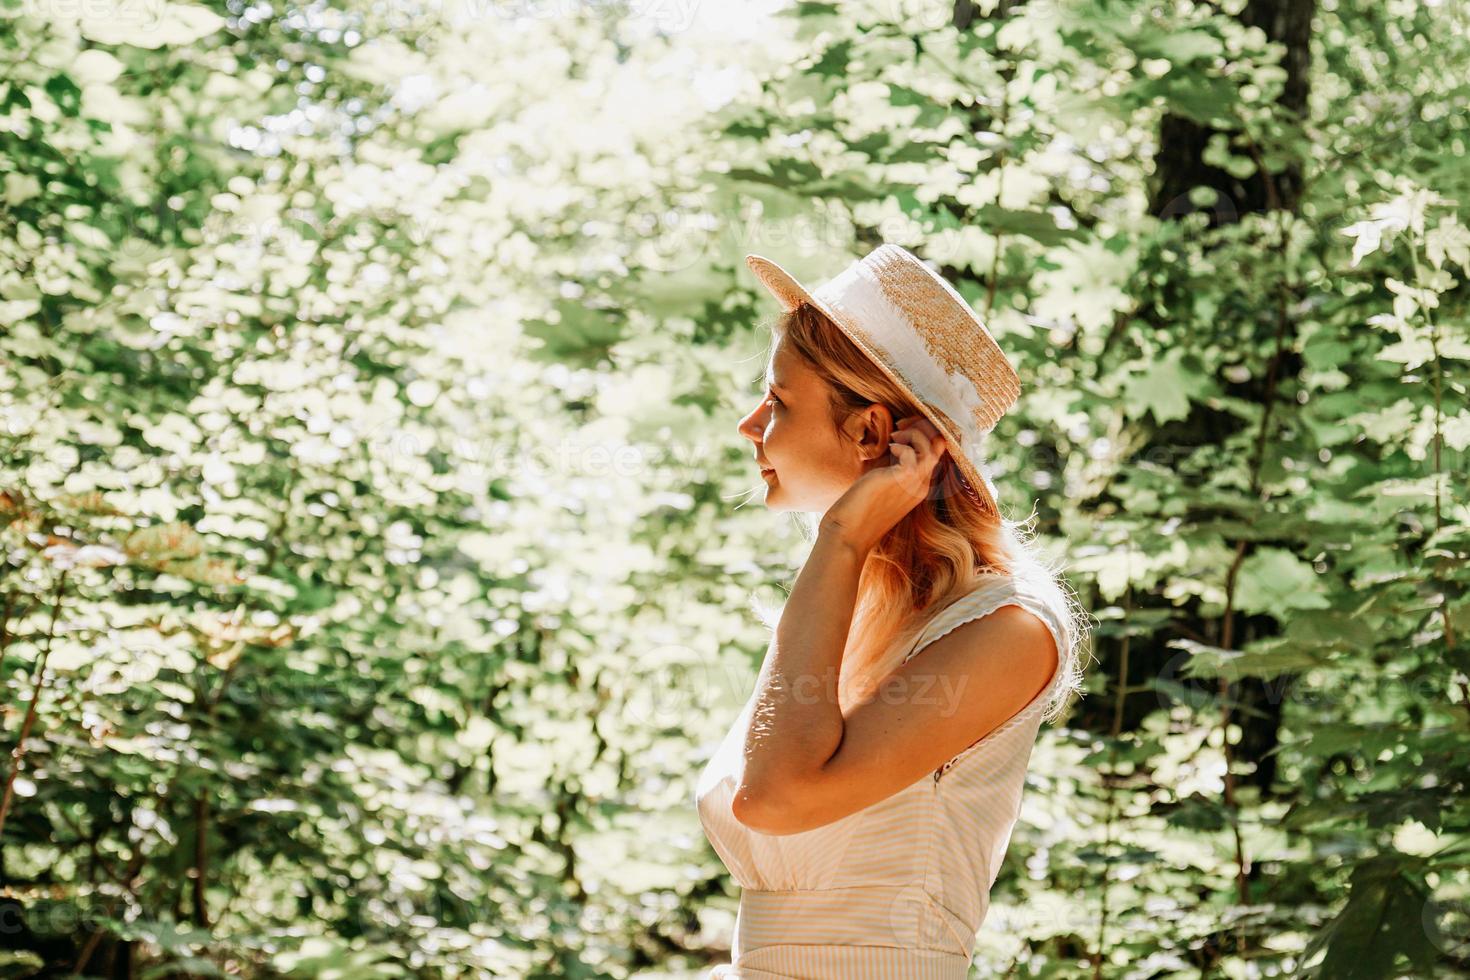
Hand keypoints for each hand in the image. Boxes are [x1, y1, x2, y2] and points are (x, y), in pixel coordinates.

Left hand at [820, 415, 948, 554]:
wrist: (848, 533)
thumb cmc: (858, 508)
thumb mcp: (879, 480)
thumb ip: (889, 464)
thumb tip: (891, 442)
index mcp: (918, 487)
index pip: (935, 454)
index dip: (923, 435)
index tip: (902, 428)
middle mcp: (921, 485)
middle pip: (938, 447)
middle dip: (922, 428)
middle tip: (900, 426)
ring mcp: (915, 483)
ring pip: (933, 447)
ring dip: (915, 433)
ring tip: (895, 434)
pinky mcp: (903, 479)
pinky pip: (915, 452)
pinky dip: (904, 443)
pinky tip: (890, 446)